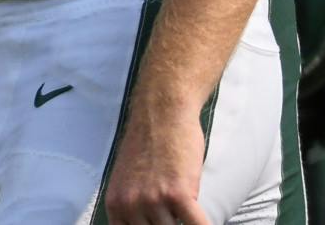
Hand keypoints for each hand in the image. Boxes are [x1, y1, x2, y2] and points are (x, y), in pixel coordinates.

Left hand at [103, 97, 210, 224]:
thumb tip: (147, 223)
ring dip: (185, 221)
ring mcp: (154, 201)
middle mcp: (131, 206)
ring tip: (190, 211)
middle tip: (176, 215)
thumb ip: (132, 205)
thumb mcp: (127, 178)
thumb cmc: (150, 141)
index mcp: (116, 205)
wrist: (163, 110)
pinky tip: (207, 224)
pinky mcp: (178, 193)